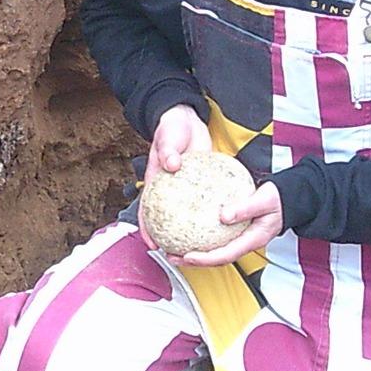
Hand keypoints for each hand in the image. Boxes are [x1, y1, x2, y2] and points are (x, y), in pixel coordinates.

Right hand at [138, 105, 211, 250]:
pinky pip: (206, 200)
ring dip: (193, 230)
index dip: (147, 229)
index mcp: (157, 181)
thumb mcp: (167, 137)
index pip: (147, 210)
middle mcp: (171, 188)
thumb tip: (172, 164)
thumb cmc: (171, 127)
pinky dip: (212, 211)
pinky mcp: (202, 182)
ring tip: (203, 246)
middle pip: (167, 219)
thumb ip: (168, 150)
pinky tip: (223, 222)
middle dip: (171, 238)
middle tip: (180, 253)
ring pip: (188, 214)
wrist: (186, 117)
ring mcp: (187, 187)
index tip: (152, 244)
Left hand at [177, 181, 285, 267]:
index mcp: (252, 240)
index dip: (206, 259)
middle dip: (193, 261)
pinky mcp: (235, 233)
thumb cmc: (278, 199)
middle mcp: (244, 243)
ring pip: (215, 251)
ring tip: (172, 248)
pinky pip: (215, 238)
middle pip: (216, 259)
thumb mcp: (265, 200)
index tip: (188, 256)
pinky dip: (200, 238)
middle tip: (171, 256)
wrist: (287, 200)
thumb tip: (223, 215)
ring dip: (194, 253)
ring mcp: (240, 240)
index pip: (226, 255)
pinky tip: (186, 230)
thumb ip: (246, 207)